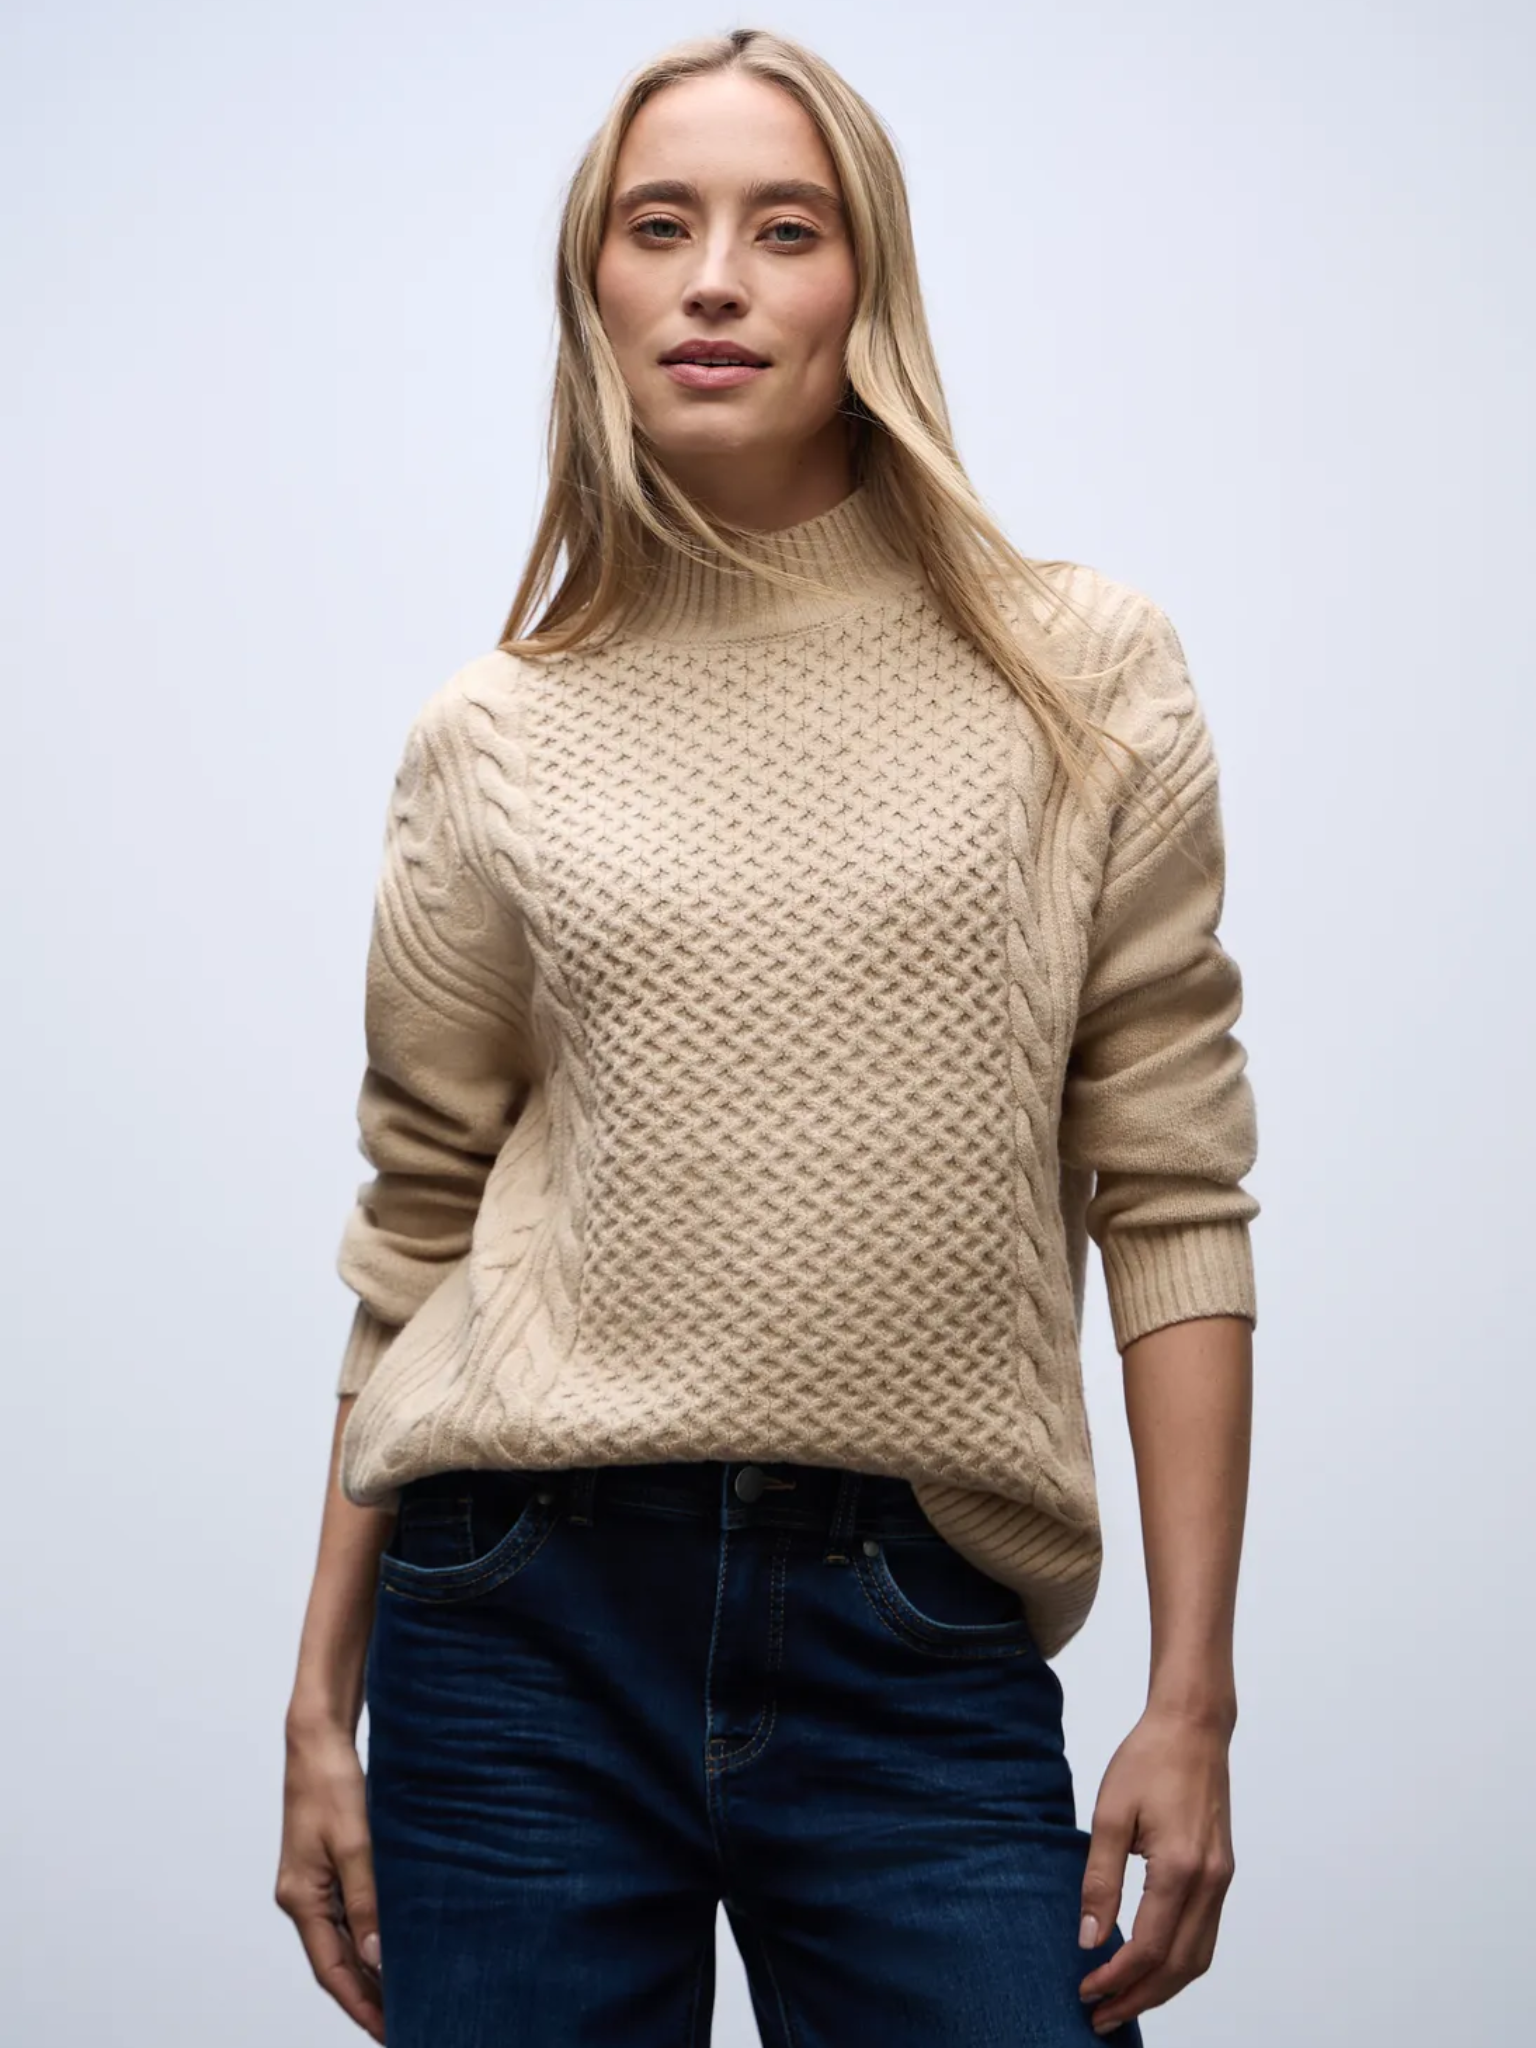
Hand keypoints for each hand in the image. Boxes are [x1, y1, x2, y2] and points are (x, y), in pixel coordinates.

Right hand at [275, 1711, 384, 2041]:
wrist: (318, 1741)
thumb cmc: (331, 1785)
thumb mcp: (355, 1844)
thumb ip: (366, 1901)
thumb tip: (376, 1958)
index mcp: (301, 1899)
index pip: (331, 1970)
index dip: (359, 2004)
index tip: (387, 2031)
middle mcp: (304, 1898)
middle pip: (336, 1960)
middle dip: (367, 1993)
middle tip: (404, 2019)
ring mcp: (315, 1883)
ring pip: (344, 1939)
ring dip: (371, 1966)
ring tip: (406, 1991)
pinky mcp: (328, 1866)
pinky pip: (349, 1913)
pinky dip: (370, 1934)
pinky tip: (394, 1942)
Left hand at [1075, 1703, 1235, 2035]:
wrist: (1193, 1726)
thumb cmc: (1148, 1760)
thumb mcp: (1111, 1814)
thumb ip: (1099, 1879)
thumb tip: (1088, 1937)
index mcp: (1181, 1869)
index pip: (1149, 1948)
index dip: (1116, 1979)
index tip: (1085, 1991)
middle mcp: (1210, 1883)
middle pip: (1178, 1967)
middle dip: (1139, 1998)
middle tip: (1100, 2017)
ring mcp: (1222, 1880)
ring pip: (1198, 1958)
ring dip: (1162, 1987)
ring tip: (1123, 2000)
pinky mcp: (1222, 1873)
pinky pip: (1205, 1936)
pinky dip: (1179, 1962)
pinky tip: (1151, 1965)